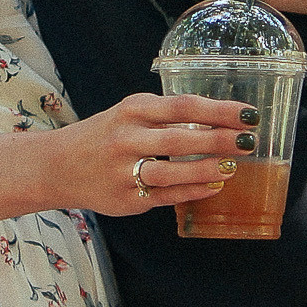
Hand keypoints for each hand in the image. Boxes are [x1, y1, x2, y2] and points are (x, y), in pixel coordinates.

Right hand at [49, 93, 261, 218]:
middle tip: (249, 140)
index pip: (182, 106)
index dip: (219, 111)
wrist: (56, 166)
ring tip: (234, 166)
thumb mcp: (129, 113)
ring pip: (172, 172)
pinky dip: (193, 191)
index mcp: (131, 110)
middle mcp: (126, 139)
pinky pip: (166, 196)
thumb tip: (219, 120)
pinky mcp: (125, 200)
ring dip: (207, 169)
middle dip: (220, 140)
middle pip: (180, 139)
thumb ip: (166, 115)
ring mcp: (124, 172)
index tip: (248, 114)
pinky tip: (214, 185)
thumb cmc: (104, 135)